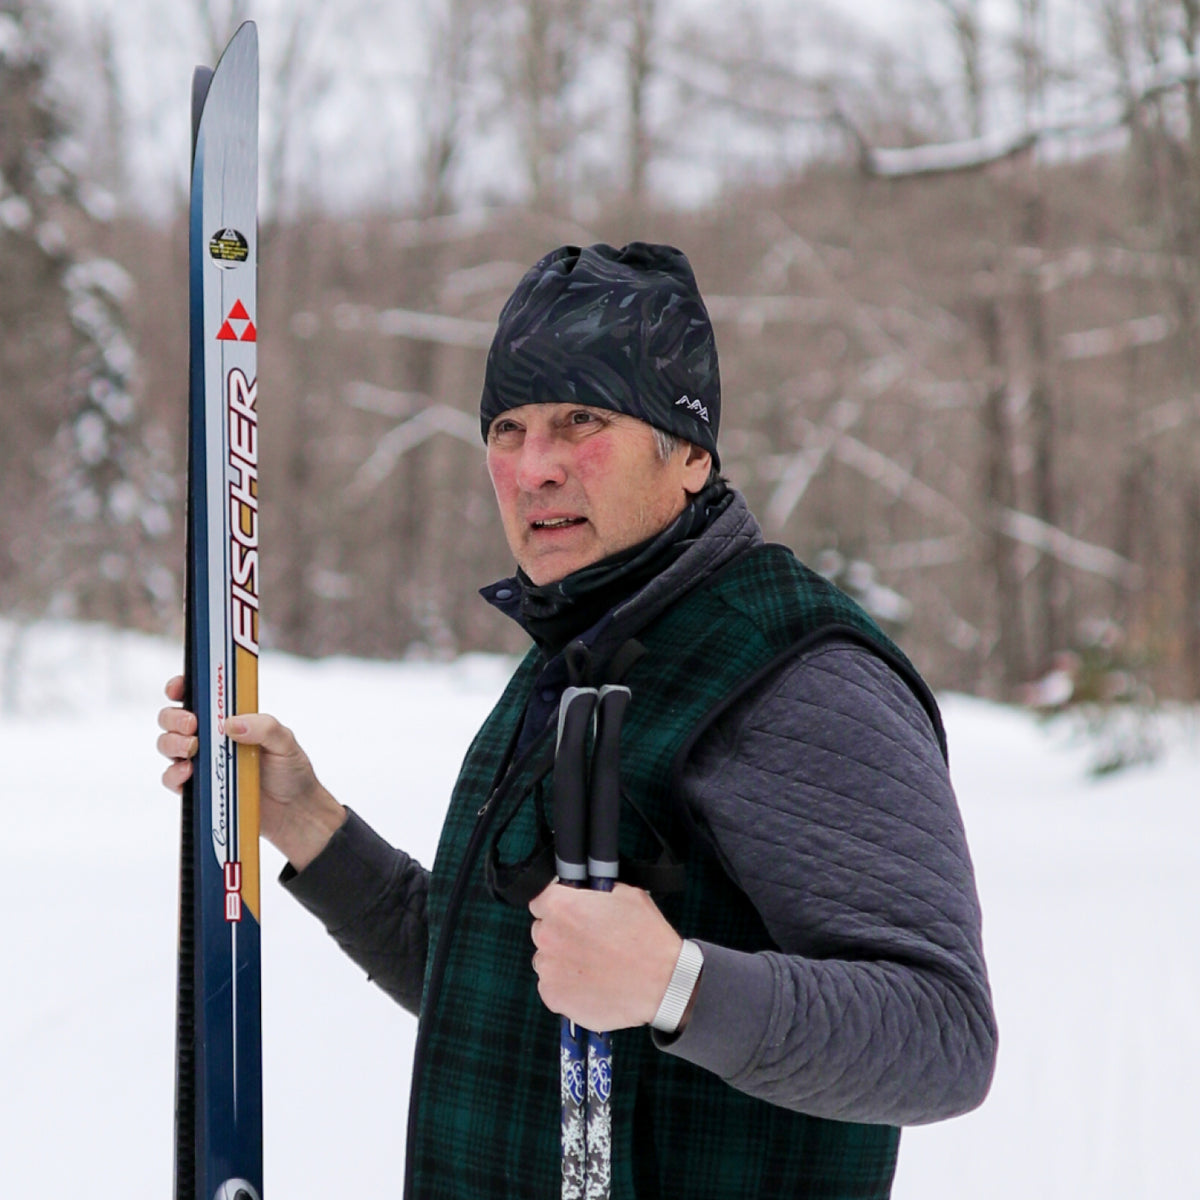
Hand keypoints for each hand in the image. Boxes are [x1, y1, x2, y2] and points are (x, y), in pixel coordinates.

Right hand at [156, 675, 346, 869]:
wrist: (293, 812)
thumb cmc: (291, 771)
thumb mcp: (285, 743)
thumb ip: (264, 727)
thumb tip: (232, 724)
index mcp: (231, 718)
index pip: (199, 695)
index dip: (182, 686)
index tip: (178, 688)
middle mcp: (212, 737)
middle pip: (173, 718)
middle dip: (174, 717)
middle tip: (192, 724)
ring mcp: (203, 762)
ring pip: (168, 745)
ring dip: (172, 742)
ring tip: (192, 748)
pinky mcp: (198, 789)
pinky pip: (172, 778)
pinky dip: (173, 774)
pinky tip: (188, 772)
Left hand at [528, 882, 682, 1031]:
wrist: (661, 984)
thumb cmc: (646, 939)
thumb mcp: (627, 895)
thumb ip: (597, 893)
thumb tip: (589, 895)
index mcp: (561, 906)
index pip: (540, 900)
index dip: (557, 906)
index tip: (569, 913)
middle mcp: (549, 936)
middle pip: (543, 930)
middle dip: (560, 933)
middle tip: (587, 941)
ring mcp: (548, 969)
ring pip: (547, 959)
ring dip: (562, 960)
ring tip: (592, 966)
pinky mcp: (553, 996)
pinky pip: (551, 986)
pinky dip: (566, 985)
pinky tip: (590, 984)